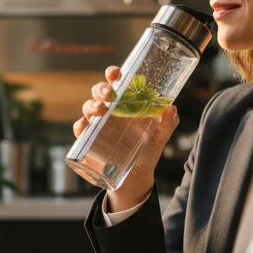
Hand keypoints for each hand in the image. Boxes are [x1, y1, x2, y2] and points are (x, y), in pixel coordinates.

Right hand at [73, 66, 178, 211]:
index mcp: (125, 104)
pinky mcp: (88, 141)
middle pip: (99, 92)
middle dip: (101, 89)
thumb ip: (168, 124)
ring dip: (91, 105)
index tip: (116, 73)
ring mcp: (97, 125)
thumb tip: (172, 108)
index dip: (113, 74)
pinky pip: (80, 130)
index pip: (116, 83)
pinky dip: (80, 126)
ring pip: (88, 107)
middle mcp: (109, 111)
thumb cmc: (147, 151)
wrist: (136, 178)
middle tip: (108, 94)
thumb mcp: (159, 137)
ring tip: (100, 110)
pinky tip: (84, 126)